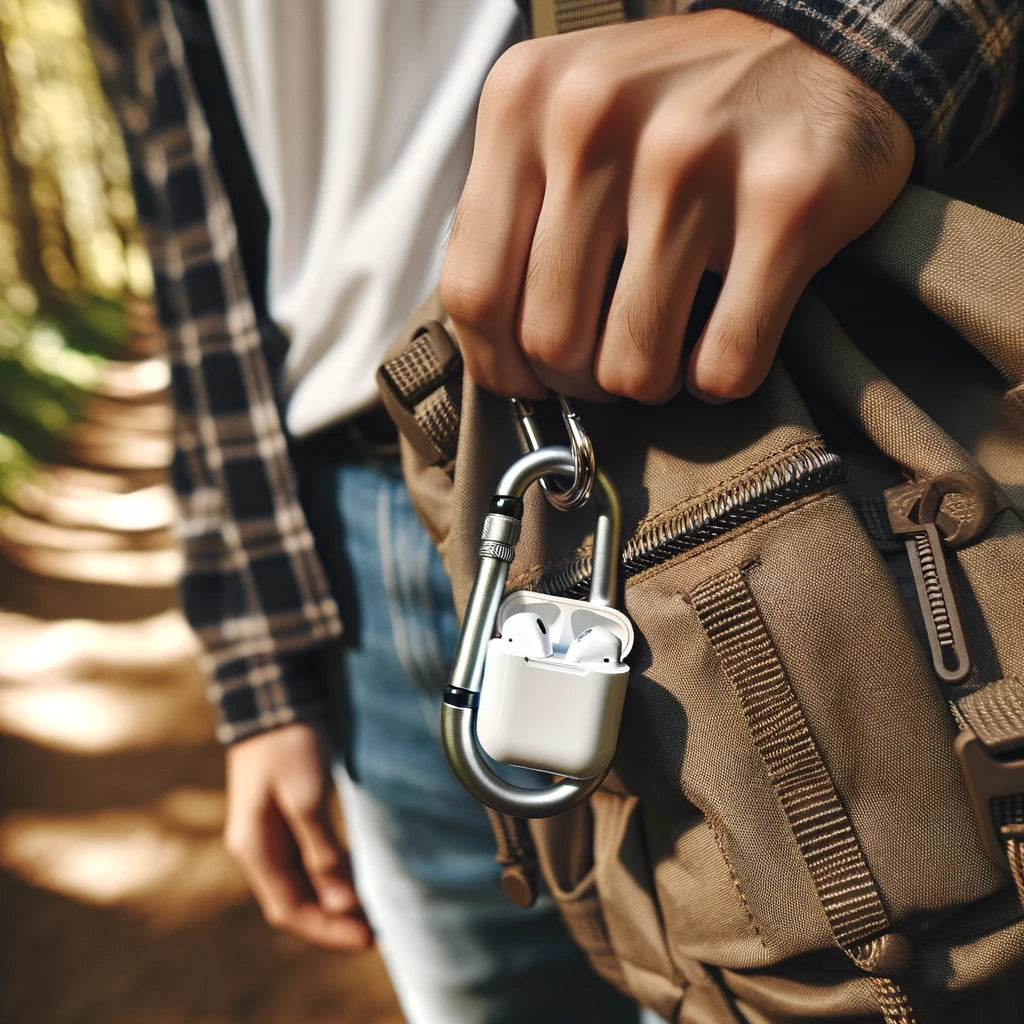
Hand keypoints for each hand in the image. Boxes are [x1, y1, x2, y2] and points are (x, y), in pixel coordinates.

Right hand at [223, 721, 371, 949]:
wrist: (272, 695)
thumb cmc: (288, 744)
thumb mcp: (306, 798)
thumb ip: (321, 851)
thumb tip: (340, 904)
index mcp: (254, 848)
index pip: (289, 910)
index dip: (327, 931)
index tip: (367, 939)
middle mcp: (256, 847)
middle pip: (294, 901)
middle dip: (333, 921)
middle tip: (375, 932)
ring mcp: (267, 831)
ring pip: (301, 882)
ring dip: (333, 900)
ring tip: (369, 912)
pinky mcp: (282, 814)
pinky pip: (305, 859)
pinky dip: (330, 874)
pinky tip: (353, 878)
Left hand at [442, 10, 913, 403]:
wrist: (815, 43)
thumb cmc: (668, 111)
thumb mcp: (558, 123)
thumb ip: (509, 216)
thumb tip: (493, 353)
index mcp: (522, 105)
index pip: (473, 292)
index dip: (499, 366)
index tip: (529, 381)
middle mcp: (597, 120)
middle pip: (552, 340)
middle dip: (583, 378)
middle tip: (613, 358)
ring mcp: (692, 159)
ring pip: (634, 365)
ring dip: (651, 382)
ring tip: (668, 346)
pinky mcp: (788, 202)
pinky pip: (725, 363)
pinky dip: (719, 378)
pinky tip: (722, 342)